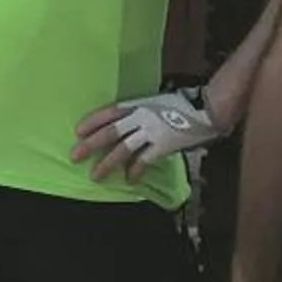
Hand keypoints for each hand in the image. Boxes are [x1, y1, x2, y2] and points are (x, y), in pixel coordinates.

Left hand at [72, 86, 219, 183]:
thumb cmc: (182, 104)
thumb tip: (128, 120)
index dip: (93, 121)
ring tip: (96, 175)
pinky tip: (129, 180)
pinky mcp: (162, 146)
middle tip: (75, 156)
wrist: (206, 111)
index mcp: (138, 103)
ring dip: (107, 163)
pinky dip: (135, 171)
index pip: (109, 112)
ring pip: (123, 150)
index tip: (78, 131)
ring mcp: (151, 132)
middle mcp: (140, 117)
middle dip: (91, 145)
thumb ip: (140, 110)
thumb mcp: (156, 101)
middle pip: (110, 132)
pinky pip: (144, 161)